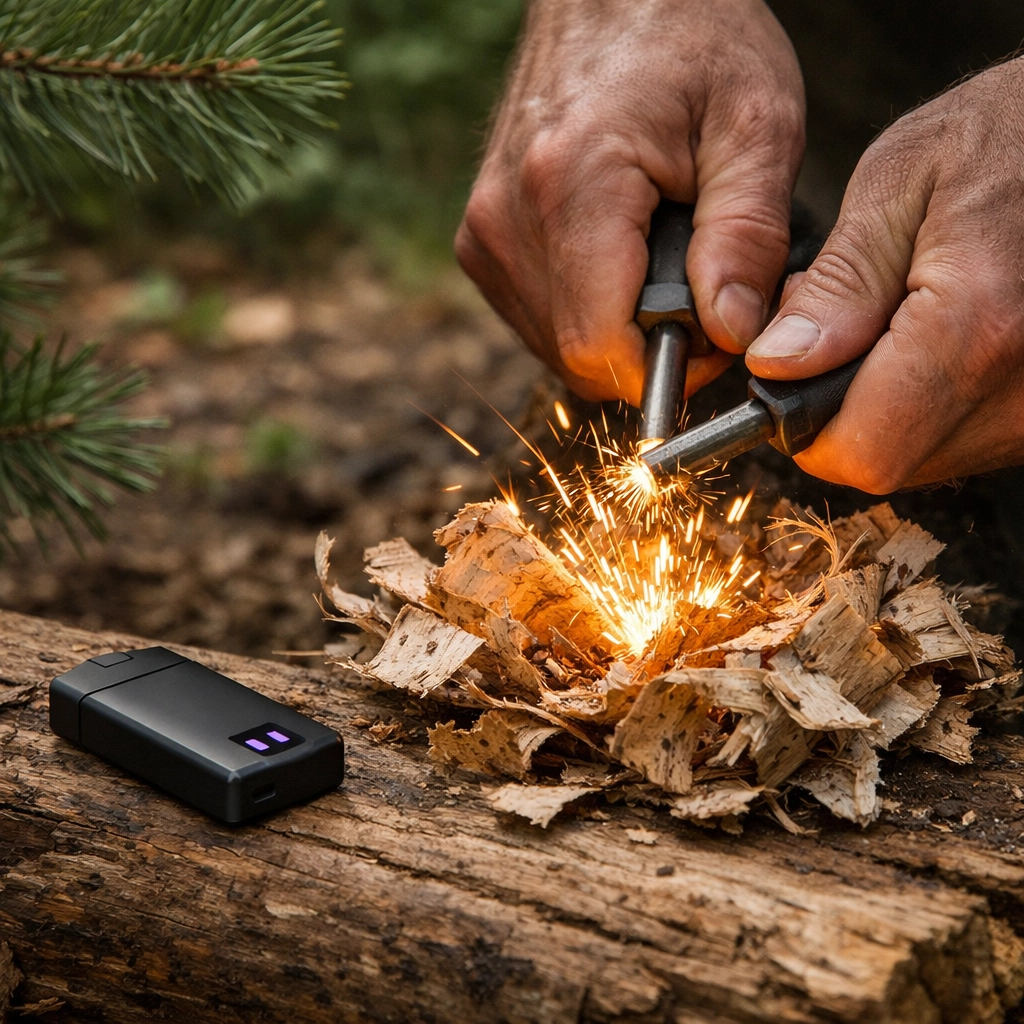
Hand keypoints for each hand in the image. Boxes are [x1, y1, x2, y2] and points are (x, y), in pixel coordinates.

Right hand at [455, 0, 803, 404]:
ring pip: (557, 345)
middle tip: (702, 288)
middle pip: (578, 355)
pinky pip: (538, 319)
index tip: (715, 333)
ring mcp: (485, 233)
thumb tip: (731, 334)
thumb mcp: (756, 124)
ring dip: (619, 331)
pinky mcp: (481, 240)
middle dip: (648, 349)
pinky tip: (621, 258)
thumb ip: (747, 236)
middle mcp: (506, 219)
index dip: (666, 365)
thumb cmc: (692, 38)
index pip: (600, 345)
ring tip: (662, 260)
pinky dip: (589, 310)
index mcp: (570, 186)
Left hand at [746, 58, 1023, 492]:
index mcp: (978, 326)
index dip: (806, 428)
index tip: (791, 375)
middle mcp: (1023, 388)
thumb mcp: (896, 185)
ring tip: (899, 319)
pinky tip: (938, 337)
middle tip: (848, 327)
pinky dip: (932, 401)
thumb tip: (776, 365)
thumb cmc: (1004, 136)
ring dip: (888, 407)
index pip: (862, 451)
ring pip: (926, 458)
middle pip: (890, 462)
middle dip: (842, 410)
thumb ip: (836, 287)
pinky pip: (965, 438)